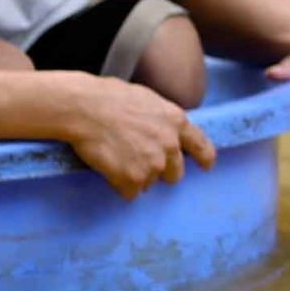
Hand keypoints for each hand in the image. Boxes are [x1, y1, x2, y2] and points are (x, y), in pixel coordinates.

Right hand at [52, 74, 215, 198]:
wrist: (84, 108)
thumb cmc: (108, 98)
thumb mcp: (147, 100)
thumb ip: (163, 119)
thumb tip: (165, 131)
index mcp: (176, 122)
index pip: (201, 146)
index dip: (204, 159)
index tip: (206, 167)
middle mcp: (170, 145)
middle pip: (174, 173)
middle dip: (160, 171)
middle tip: (138, 160)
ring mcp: (153, 164)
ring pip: (149, 183)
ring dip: (135, 176)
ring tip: (116, 157)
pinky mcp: (134, 179)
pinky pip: (130, 193)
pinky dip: (120, 185)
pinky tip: (109, 168)